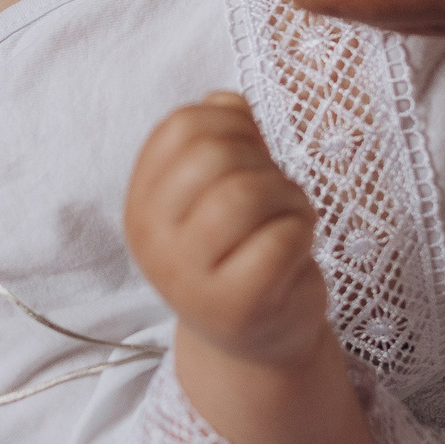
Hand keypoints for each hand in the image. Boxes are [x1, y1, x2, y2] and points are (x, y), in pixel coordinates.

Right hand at [123, 93, 327, 368]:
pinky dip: (302, 229)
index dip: (230, 122)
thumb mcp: (216, 192)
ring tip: (289, 215)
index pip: (179, 127)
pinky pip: (280, 238)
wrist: (257, 342)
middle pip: (211, 155)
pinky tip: (298, 245)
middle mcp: (152, 240)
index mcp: (142, 203)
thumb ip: (216, 139)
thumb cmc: (243, 251)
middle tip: (274, 189)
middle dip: (260, 159)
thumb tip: (226, 101)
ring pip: (244, 193)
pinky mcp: (237, 305)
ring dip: (286, 194)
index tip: (250, 150)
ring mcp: (188, 278)